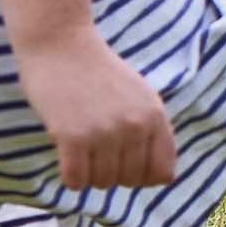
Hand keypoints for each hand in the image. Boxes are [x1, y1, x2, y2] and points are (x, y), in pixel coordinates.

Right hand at [15, 30, 177, 193]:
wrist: (61, 43)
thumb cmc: (98, 72)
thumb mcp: (140, 95)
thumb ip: (153, 132)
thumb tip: (165, 179)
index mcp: (155, 115)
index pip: (162, 172)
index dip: (143, 176)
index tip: (125, 164)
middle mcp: (135, 126)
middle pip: (129, 181)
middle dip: (113, 173)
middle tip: (96, 152)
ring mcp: (105, 132)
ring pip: (101, 183)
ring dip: (89, 174)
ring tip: (82, 148)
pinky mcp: (73, 137)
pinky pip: (76, 181)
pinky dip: (71, 177)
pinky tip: (67, 156)